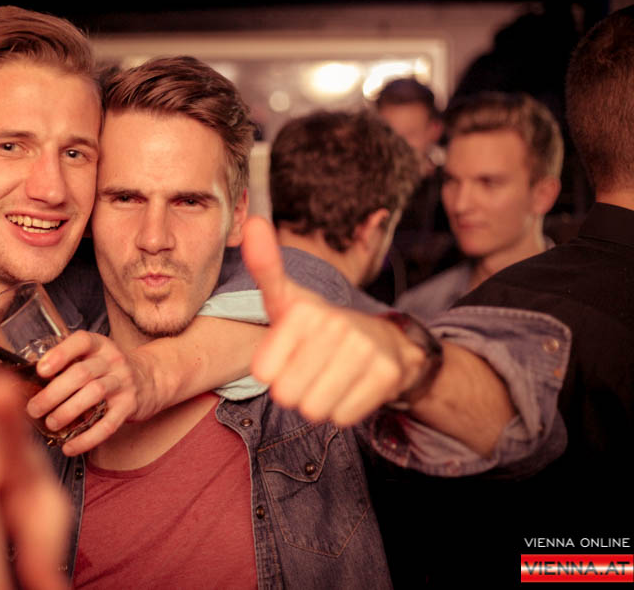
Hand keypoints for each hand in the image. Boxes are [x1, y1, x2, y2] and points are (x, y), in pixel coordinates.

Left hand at [26, 330, 158, 455]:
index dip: (59, 354)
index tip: (40, 370)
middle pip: (82, 373)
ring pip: (95, 394)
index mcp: (99, 345)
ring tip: (51, 424)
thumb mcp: (94, 357)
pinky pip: (108, 424)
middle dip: (54, 393)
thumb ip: (68, 364)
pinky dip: (87, 438)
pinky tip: (70, 446)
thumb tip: (27, 382)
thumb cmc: (109, 370)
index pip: (81, 342)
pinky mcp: (130, 406)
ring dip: (68, 411)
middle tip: (34, 409)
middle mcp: (113, 360)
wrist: (151, 378)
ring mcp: (123, 383)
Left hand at [241, 217, 425, 425]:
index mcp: (303, 309)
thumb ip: (265, 266)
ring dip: (318, 401)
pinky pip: (342, 417)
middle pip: (287, 395)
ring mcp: (365, 350)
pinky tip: (351, 385)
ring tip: (329, 376)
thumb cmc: (321, 323)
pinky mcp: (388, 375)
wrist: (386, 341)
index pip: (263, 373)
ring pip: (314, 410)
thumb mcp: (288, 298)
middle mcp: (335, 325)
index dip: (272, 371)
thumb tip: (251, 221)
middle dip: (295, 389)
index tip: (289, 352)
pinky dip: (343, 410)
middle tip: (310, 367)